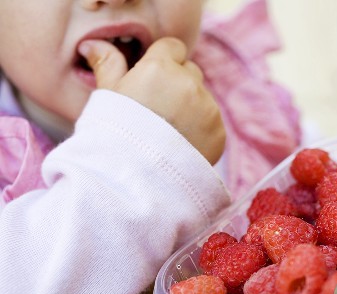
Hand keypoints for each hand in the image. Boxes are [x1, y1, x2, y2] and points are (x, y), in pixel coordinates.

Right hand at [78, 38, 225, 164]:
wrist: (135, 180)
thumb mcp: (108, 96)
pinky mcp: (219, 132)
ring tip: (167, 133)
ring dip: (190, 108)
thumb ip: (107, 65)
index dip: (163, 60)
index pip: (173, 46)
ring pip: (202, 98)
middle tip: (158, 110)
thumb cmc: (114, 135)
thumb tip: (92, 44)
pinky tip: (180, 146)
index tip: (153, 79)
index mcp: (160, 68)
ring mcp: (208, 108)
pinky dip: (201, 131)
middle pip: (190, 71)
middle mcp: (189, 83)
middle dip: (178, 84)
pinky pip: (212, 123)